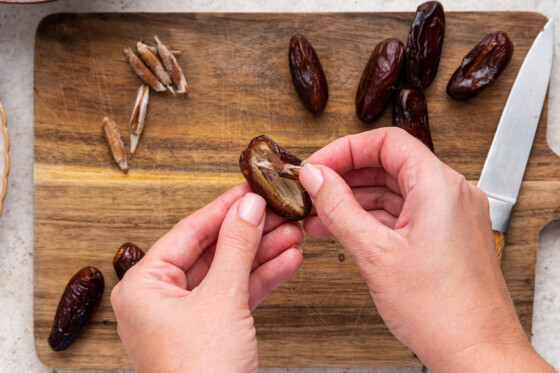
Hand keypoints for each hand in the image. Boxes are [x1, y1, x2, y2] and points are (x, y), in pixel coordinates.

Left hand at [111, 184, 302, 371]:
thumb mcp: (221, 299)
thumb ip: (236, 247)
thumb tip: (247, 207)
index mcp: (145, 286)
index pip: (189, 232)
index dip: (223, 208)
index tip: (249, 189)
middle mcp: (161, 299)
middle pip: (212, 250)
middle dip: (249, 232)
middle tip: (277, 211)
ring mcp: (187, 317)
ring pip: (228, 272)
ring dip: (261, 254)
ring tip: (291, 234)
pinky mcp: (211, 332)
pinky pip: (237, 295)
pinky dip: (261, 279)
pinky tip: (286, 262)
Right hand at [299, 128, 553, 371]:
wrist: (476, 353)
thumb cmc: (442, 312)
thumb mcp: (375, 253)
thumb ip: (339, 208)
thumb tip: (316, 178)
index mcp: (439, 187)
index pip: (387, 142)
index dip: (346, 149)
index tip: (318, 165)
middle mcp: (450, 195)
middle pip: (388, 164)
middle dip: (345, 177)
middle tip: (313, 191)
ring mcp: (448, 216)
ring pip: (393, 191)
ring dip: (354, 200)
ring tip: (319, 216)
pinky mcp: (443, 237)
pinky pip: (402, 214)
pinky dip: (371, 219)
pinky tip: (343, 230)